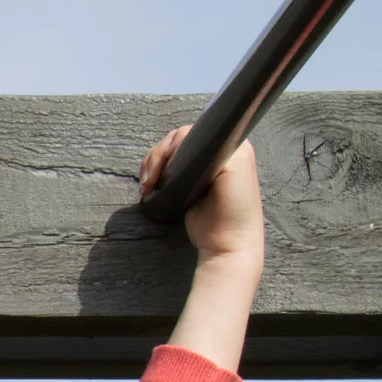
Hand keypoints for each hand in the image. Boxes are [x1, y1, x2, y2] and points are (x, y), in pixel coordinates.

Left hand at [143, 128, 262, 372]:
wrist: (227, 246)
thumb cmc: (209, 222)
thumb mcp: (189, 189)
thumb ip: (182, 169)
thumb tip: (157, 159)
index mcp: (223, 152)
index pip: (185, 139)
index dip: (162, 152)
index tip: (147, 177)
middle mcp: (232, 147)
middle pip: (183, 135)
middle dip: (156, 156)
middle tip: (145, 183)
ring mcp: (236, 150)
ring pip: (185, 136)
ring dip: (159, 157)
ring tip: (150, 185)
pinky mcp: (234, 159)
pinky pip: (195, 144)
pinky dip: (172, 157)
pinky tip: (162, 179)